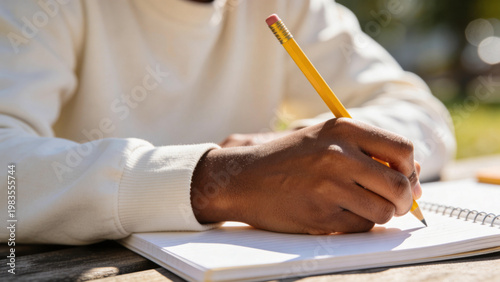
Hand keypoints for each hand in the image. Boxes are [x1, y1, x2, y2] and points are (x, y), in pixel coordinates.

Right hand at [192, 118, 420, 233]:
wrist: (244, 178)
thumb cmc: (289, 158)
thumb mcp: (326, 138)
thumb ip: (368, 150)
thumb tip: (415, 173)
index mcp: (344, 129)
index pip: (403, 149)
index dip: (410, 169)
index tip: (404, 179)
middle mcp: (339, 154)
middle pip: (400, 186)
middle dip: (403, 200)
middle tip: (393, 202)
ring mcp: (329, 186)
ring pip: (384, 211)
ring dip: (379, 214)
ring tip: (360, 206)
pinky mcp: (320, 215)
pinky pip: (359, 227)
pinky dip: (356, 224)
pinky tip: (338, 213)